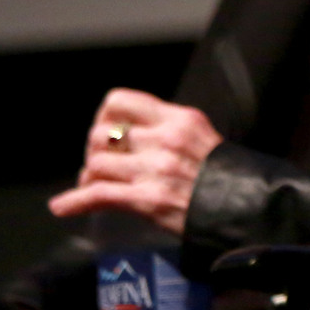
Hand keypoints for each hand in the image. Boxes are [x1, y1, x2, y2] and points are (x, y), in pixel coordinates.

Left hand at [47, 89, 223, 235]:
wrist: (247, 208)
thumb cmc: (226, 177)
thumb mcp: (202, 139)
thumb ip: (169, 132)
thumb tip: (130, 136)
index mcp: (180, 119)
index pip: (120, 101)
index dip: (104, 117)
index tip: (109, 132)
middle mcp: (166, 139)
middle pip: (101, 135)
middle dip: (94, 152)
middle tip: (103, 165)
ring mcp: (155, 169)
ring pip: (96, 164)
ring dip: (89, 177)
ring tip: (94, 186)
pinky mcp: (148, 199)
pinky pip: (97, 194)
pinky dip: (74, 201)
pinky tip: (62, 207)